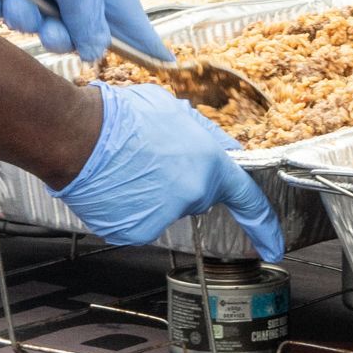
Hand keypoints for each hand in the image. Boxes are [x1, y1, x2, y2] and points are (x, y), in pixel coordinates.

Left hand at [0, 0, 169, 61]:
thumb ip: (87, 20)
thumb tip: (95, 49)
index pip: (131, 14)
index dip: (143, 39)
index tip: (164, 60)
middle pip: (77, 28)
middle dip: (57, 33)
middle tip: (47, 26)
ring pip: (38, 20)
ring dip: (22, 15)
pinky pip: (9, 5)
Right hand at [57, 83, 284, 259]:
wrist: (79, 136)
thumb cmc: (121, 116)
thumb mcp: (173, 109)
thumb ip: (201, 133)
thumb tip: (216, 146)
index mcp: (208, 164)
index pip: (247, 198)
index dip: (264, 223)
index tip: (273, 242)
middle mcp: (191, 194)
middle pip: (194, 195)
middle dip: (179, 180)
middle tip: (152, 156)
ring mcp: (163, 217)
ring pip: (164, 207)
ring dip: (151, 191)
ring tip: (127, 165)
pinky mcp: (136, 231)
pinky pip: (139, 220)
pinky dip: (129, 206)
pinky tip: (116, 184)